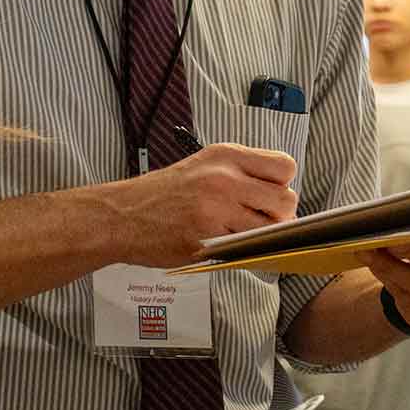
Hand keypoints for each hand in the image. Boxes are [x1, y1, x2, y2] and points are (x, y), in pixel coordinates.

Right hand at [111, 145, 298, 266]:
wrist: (123, 215)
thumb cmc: (164, 193)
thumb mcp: (205, 166)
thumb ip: (242, 175)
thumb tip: (281, 198)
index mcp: (226, 156)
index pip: (285, 166)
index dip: (282, 185)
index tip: (269, 197)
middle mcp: (225, 178)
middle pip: (286, 199)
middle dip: (280, 216)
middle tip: (261, 223)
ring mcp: (217, 209)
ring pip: (272, 229)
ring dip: (264, 237)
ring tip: (242, 236)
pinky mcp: (208, 239)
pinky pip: (247, 250)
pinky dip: (244, 253)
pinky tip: (227, 247)